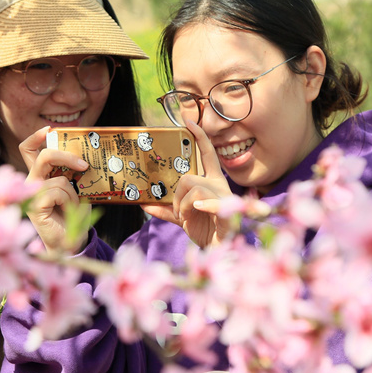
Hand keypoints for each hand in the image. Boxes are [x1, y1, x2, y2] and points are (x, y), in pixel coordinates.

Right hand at [19, 127, 89, 254]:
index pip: (29, 150)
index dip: (36, 137)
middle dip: (66, 156)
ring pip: (59, 179)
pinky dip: (68, 201)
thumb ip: (72, 174)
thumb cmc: (72, 215)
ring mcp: (30, 194)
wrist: (70, 242)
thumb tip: (82, 159)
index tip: (50, 129)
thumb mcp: (75, 189)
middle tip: (84, 165)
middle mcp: (31, 182)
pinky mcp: (34, 205)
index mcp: (39, 175)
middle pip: (43, 156)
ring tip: (71, 207)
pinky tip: (64, 213)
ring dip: (73, 193)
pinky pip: (58, 191)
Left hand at [143, 121, 232, 247]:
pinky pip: (211, 202)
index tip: (188, 122)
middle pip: (190, 176)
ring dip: (183, 205)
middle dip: (178, 194)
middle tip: (177, 210)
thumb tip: (144, 204)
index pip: (207, 153)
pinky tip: (198, 208)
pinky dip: (202, 204)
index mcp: (211, 182)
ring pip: (195, 187)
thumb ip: (166, 209)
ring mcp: (224, 198)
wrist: (217, 249)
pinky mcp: (226, 213)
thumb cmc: (204, 229)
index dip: (199, 137)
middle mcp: (219, 186)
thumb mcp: (182, 217)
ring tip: (185, 218)